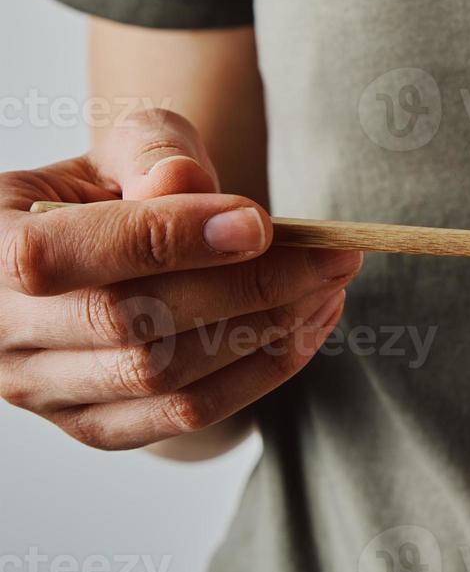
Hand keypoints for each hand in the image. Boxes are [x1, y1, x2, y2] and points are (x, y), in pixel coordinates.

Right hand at [0, 109, 361, 449]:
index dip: (167, 239)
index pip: (62, 253)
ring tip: (332, 284)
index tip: (260, 222)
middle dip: (247, 288)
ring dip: (266, 332)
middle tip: (333, 254)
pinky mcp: (94, 426)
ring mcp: (43, 391)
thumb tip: (183, 186)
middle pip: (130, 324)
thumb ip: (153, 152)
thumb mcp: (123, 146)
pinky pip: (185, 417)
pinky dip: (262, 372)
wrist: (102, 247)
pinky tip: (311, 322)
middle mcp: (0, 332)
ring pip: (163, 379)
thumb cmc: (114, 186)